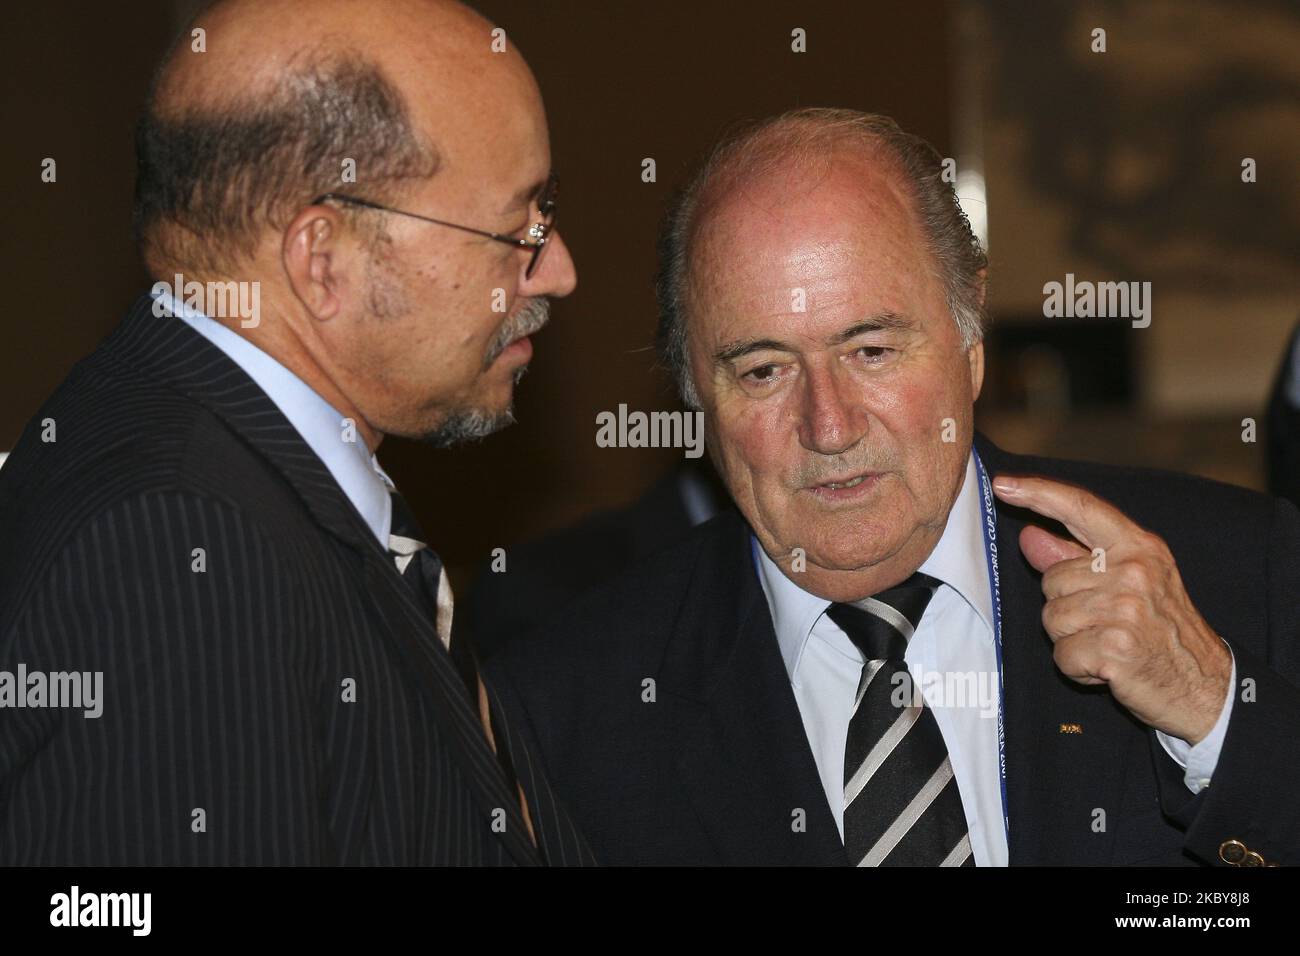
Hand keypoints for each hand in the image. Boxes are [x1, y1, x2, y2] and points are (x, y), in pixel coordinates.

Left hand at [992, 474, 1231, 744]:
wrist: (1207, 685)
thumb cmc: (1161, 631)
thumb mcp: (1129, 584)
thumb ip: (1075, 558)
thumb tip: (1029, 535)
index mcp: (1138, 547)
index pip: (1080, 508)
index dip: (1038, 493)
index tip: (1002, 485)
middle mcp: (1134, 570)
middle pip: (1051, 580)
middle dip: (1067, 607)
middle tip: (1107, 625)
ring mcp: (1126, 608)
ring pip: (1052, 619)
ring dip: (1072, 640)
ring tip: (1109, 645)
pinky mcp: (1116, 647)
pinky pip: (1063, 655)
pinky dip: (1078, 668)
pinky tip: (1109, 668)